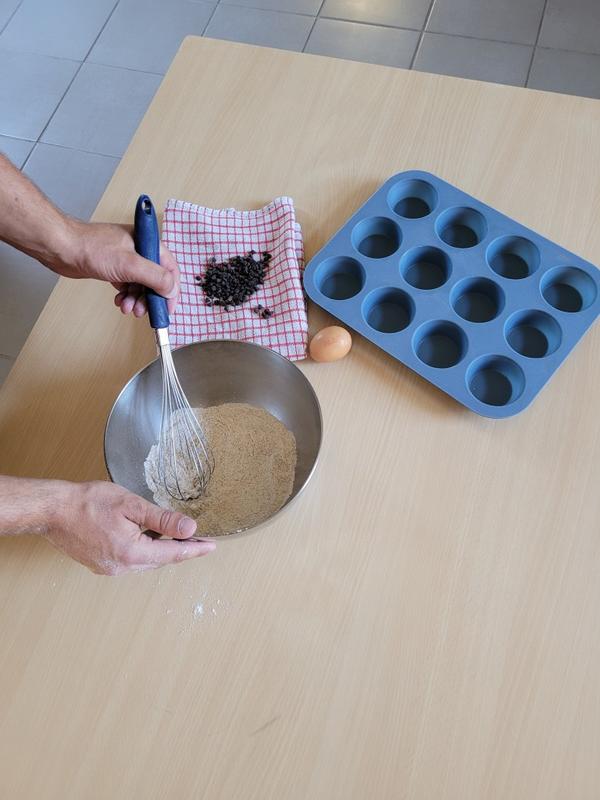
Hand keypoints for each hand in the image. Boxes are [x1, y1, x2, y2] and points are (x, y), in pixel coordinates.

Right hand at [45, 480, 214, 574]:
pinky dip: (144, 550)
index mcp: (132, 553)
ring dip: (162, 550)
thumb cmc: (88, 503)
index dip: (195, 549)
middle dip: (181, 550)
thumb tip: (190, 529)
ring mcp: (110, 568)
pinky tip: (147, 537)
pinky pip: (132, 560)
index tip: (212, 546)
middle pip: (161, 561)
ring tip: (177, 536)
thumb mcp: (132, 505)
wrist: (53, 511)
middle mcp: (122, 567)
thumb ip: (162, 519)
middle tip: (199, 540)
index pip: (173, 554)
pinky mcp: (101, 565)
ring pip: (146, 562)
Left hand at [58, 219, 179, 316]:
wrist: (62, 248)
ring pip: (141, 285)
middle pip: (156, 280)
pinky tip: (119, 301)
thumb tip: (172, 290)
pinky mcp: (115, 267)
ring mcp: (127, 259)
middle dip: (150, 298)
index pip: (170, 269)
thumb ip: (156, 277)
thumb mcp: (130, 264)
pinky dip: (126, 296)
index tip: (168, 307)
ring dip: (136, 300)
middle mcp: (140, 250)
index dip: (171, 290)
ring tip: (127, 308)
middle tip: (143, 311)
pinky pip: (128, 285)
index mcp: (148, 242)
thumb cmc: (91, 248)